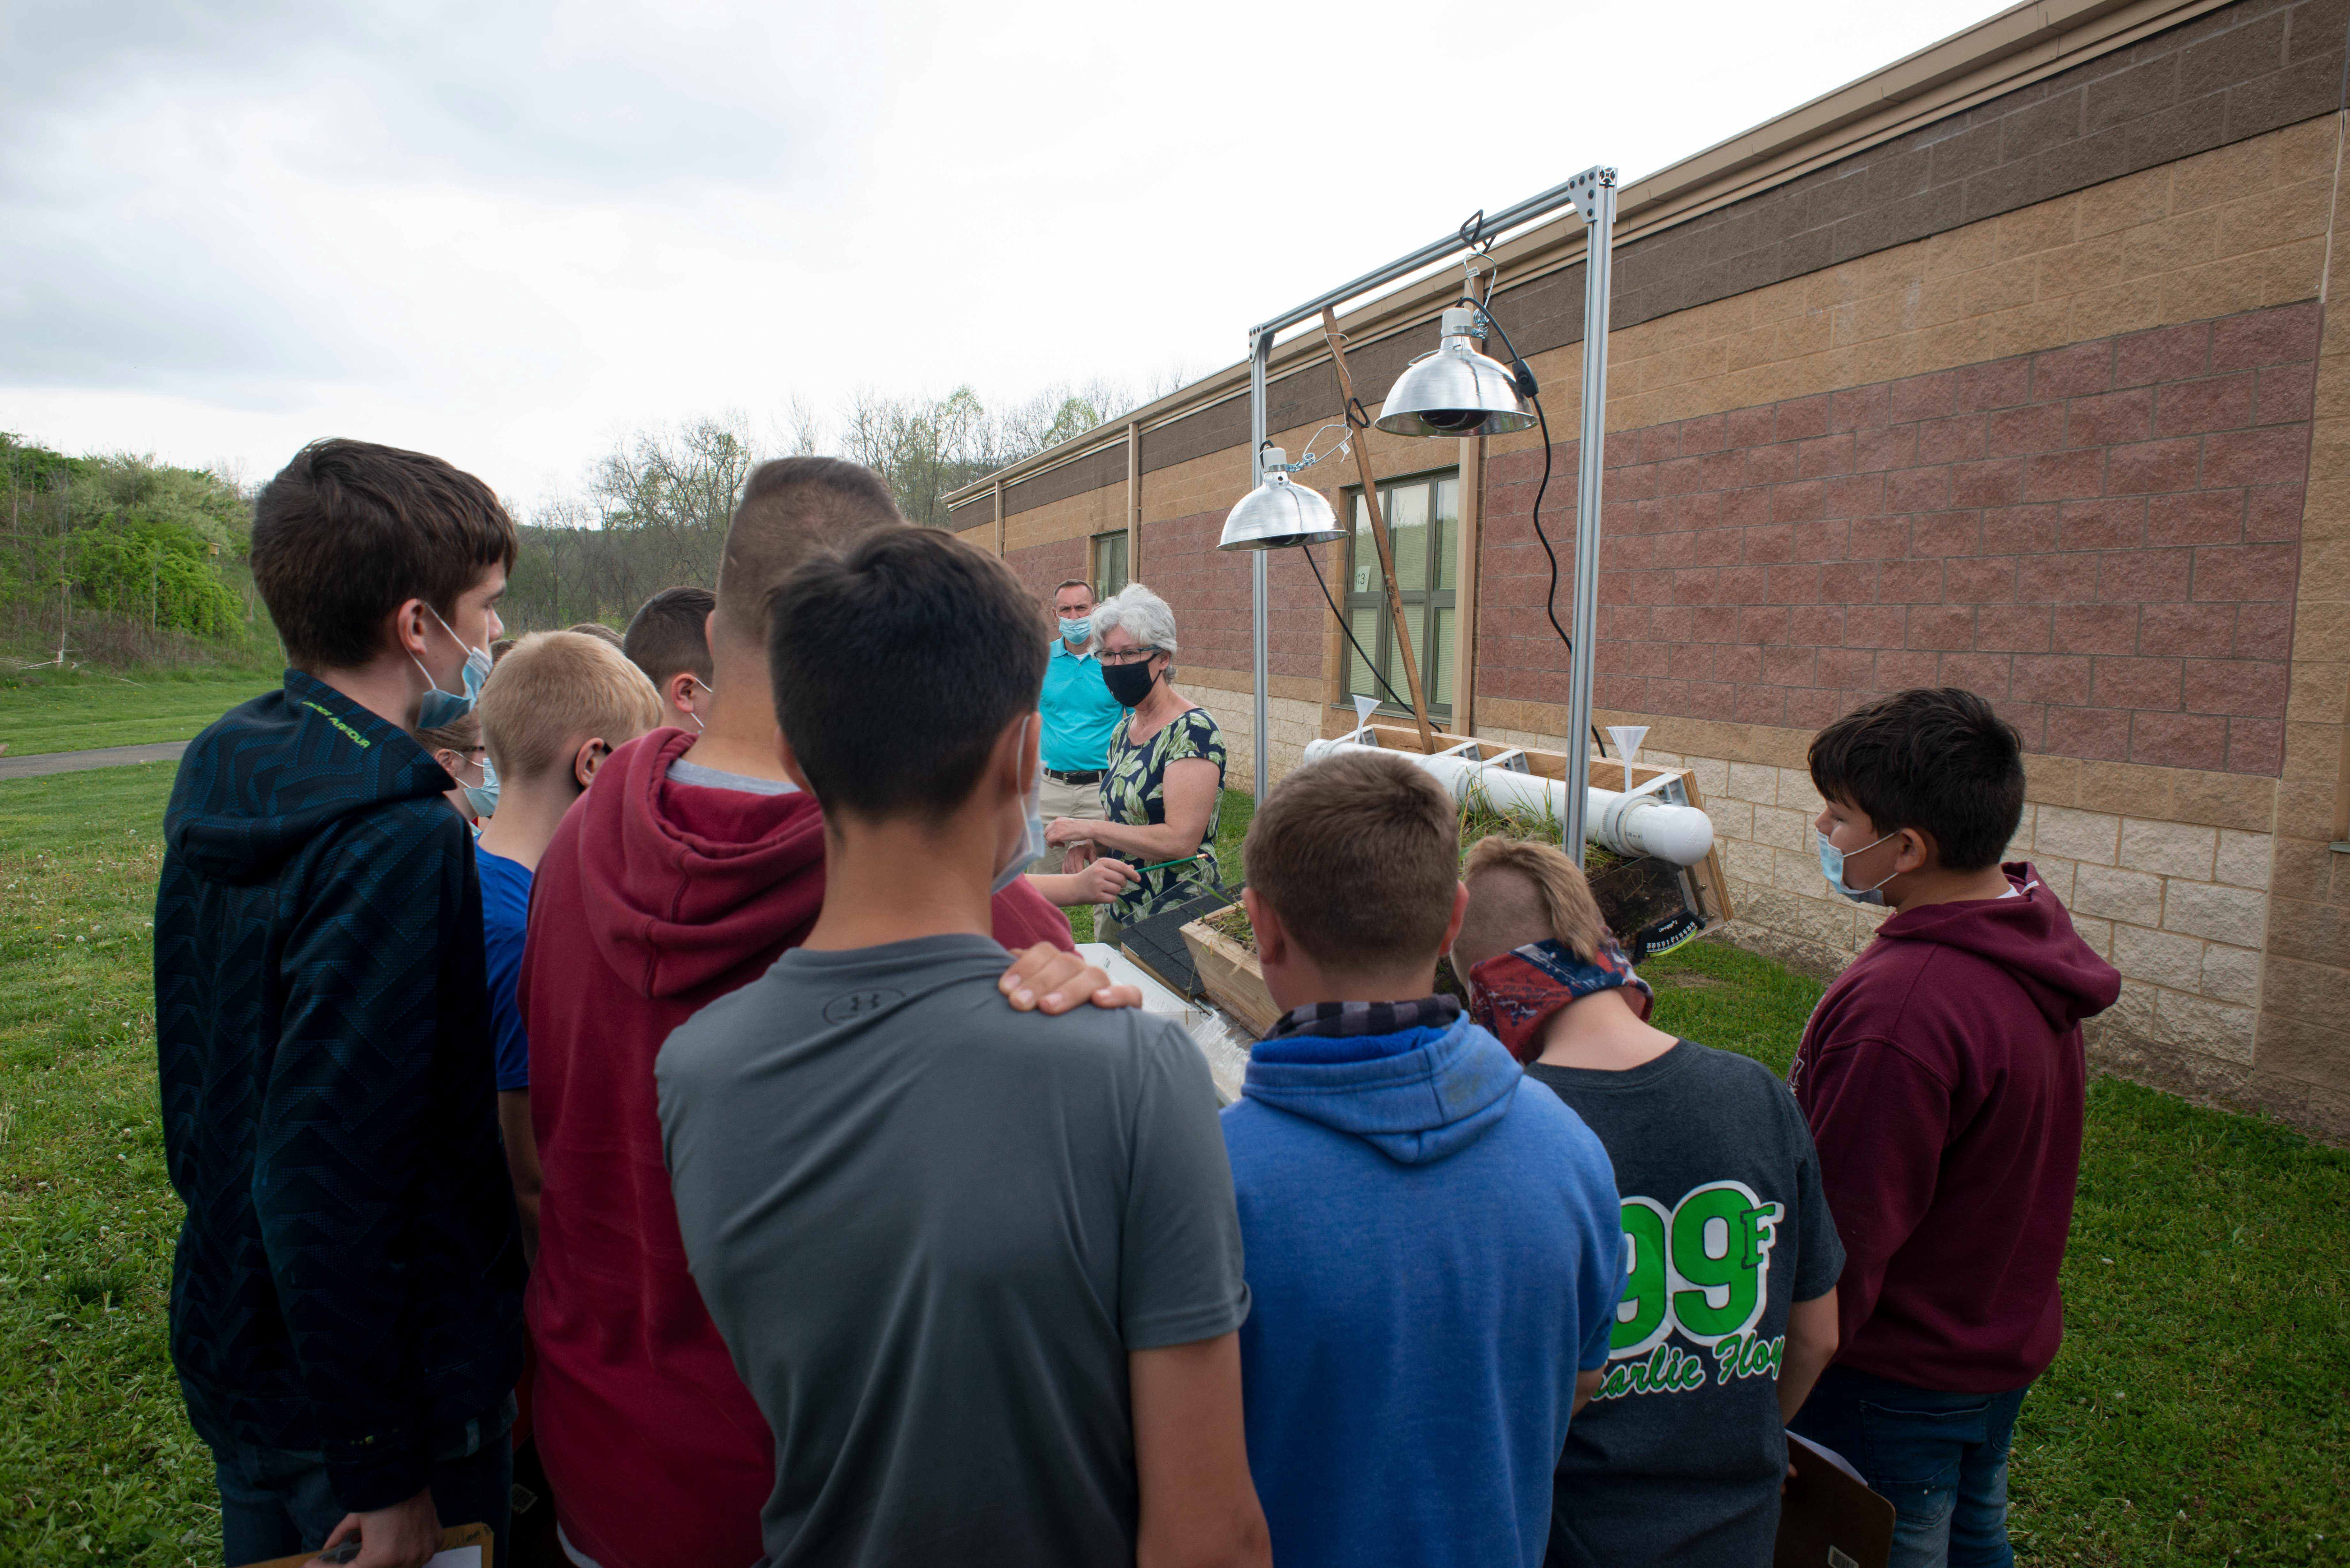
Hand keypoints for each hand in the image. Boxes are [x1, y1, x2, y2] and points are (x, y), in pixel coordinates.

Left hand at [315, 1487, 439, 1567]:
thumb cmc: (379, 1494)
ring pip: (399, 1565)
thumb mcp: (355, 1517)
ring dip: (384, 1560)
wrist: (407, 1473)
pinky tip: (397, 1542)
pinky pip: (419, 1554)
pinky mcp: (435, 1541)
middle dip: (361, 1563)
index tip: (311, 1565)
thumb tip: (328, 1548)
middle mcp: (405, 1560)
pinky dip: (407, 1551)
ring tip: (373, 1544)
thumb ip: (340, 1536)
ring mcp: (423, 1551)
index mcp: (382, 1558)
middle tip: (349, 1556)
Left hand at [998, 942, 1142, 1013]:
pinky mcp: (1128, 1006)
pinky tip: (1099, 1001)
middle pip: (1066, 963)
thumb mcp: (1026, 1003)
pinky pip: (1131, 994)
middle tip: (1018, 1003)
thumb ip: (1015, 985)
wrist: (1080, 1056)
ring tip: (1048, 1007)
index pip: (1044, 952)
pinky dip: (1118, 994)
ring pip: (1095, 975)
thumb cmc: (1042, 1026)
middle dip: (1040, 982)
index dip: (1024, 966)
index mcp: (1056, 967)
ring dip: (1070, 990)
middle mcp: (1081, 973)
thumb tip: (1003, 960)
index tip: (1004, 989)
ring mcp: (1105, 987)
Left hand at [1044, 817, 1091, 847]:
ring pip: (1047, 836)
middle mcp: (1056, 822)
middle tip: (1059, 843)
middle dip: (1050, 839)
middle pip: (1046, 832)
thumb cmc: (1083, 828)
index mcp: (1059, 819)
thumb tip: (1060, 834)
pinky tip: (1063, 845)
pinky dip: (1053, 844)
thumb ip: (1064, 827)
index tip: (1058, 839)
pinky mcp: (1058, 834)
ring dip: (1053, 842)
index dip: (1052, 834)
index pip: (1049, 827)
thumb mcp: (1070, 825)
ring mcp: (1057, 828)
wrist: (1088, 828)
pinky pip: (1049, 840)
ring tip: (1061, 844)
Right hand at [1069, 857, 1139, 905]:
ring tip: (1105, 889)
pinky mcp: (1097, 895)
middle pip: (1122, 879)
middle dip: (1121, 883)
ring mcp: (1098, 884)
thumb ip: (1116, 868)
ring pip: (1118, 889)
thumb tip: (1133, 868)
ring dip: (1115, 891)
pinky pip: (1113, 898)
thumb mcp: (1101, 868)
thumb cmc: (1090, 877)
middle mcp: (1100, 872)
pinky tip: (1102, 895)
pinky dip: (1110, 898)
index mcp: (1102, 862)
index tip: (1138, 878)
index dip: (1132, 873)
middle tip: (1113, 884)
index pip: (1122, 867)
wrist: (1074, 887)